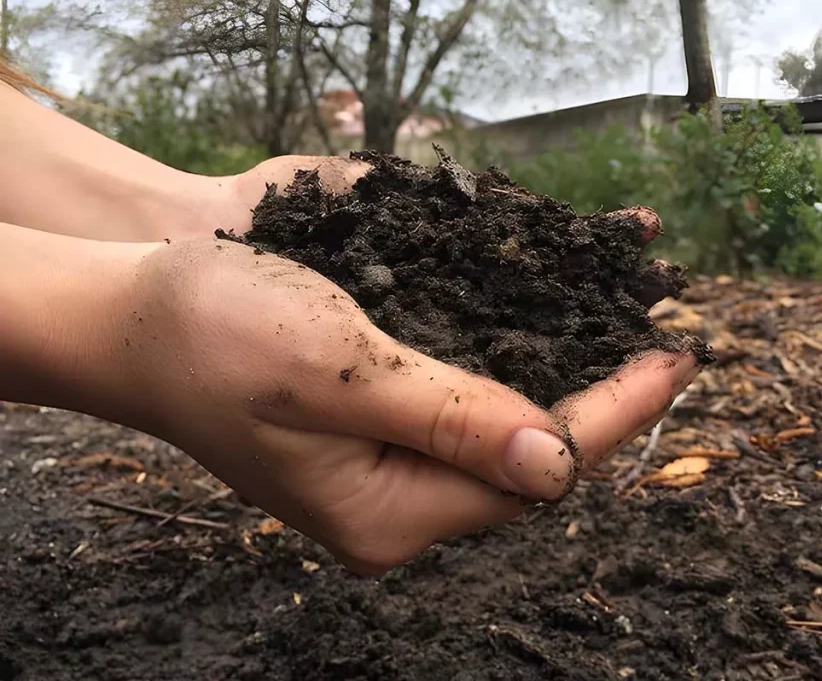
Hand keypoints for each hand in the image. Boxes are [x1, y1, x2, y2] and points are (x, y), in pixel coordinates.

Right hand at [106, 219, 699, 575]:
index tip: (676, 360)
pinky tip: (552, 342)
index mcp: (389, 513)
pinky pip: (470, 417)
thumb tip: (559, 460)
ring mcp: (385, 478)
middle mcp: (396, 510)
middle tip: (667, 348)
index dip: (615, 415)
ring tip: (629, 343)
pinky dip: (518, 378)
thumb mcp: (339, 373)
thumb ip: (451, 418)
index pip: (534, 471)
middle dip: (604, 407)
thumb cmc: (217, 337)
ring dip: (569, 389)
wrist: (136, 317)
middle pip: (529, 465)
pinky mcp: (376, 439)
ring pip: (505, 441)